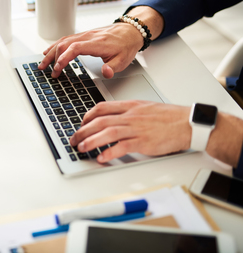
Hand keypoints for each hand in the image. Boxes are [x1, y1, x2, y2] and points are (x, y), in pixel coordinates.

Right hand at [38, 24, 141, 78]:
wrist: (130, 32)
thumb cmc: (126, 46)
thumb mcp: (123, 60)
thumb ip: (112, 67)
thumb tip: (106, 73)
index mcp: (96, 43)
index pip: (74, 48)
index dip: (64, 58)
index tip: (57, 69)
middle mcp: (88, 37)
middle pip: (64, 44)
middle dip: (53, 58)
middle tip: (47, 71)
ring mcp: (84, 35)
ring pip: (62, 41)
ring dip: (51, 52)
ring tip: (42, 63)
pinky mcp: (83, 35)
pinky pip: (65, 39)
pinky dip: (55, 46)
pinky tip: (49, 52)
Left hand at [69, 101, 191, 162]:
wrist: (188, 123)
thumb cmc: (168, 117)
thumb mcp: (145, 107)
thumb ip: (128, 111)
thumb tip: (112, 118)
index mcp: (130, 106)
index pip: (102, 108)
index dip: (87, 116)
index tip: (81, 124)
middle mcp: (130, 116)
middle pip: (100, 121)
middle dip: (83, 131)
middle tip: (74, 139)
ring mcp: (136, 128)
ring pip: (107, 132)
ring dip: (91, 141)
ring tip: (82, 148)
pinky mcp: (144, 142)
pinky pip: (122, 147)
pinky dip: (110, 153)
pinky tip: (101, 158)